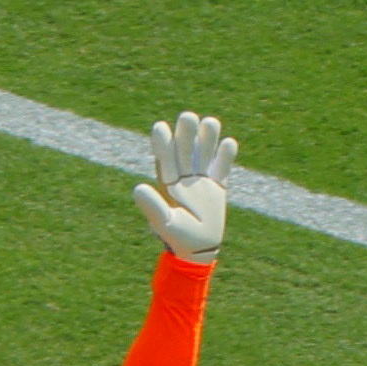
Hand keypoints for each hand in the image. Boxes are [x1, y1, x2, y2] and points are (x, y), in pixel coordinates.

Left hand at [133, 111, 234, 260]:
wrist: (198, 249)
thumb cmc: (178, 238)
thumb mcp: (164, 222)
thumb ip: (152, 206)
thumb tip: (137, 188)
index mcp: (169, 183)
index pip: (166, 159)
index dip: (163, 143)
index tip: (160, 127)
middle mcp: (184, 177)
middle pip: (185, 151)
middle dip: (186, 134)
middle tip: (187, 116)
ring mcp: (202, 181)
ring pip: (204, 155)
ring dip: (207, 139)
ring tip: (210, 122)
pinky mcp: (218, 187)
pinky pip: (222, 169)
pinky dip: (226, 157)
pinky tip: (229, 143)